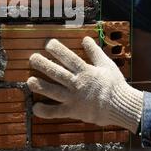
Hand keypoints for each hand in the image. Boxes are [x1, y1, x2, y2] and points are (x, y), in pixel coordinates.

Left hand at [26, 37, 142, 132]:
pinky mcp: (73, 111)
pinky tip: (35, 107)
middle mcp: (77, 84)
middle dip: (43, 65)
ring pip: (54, 91)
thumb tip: (86, 38)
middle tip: (32, 58)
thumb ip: (95, 52)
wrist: (121, 106)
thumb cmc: (115, 85)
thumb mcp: (107, 65)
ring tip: (29, 80)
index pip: (69, 58)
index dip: (58, 50)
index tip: (48, 44)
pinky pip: (57, 112)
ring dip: (41, 86)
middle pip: (57, 73)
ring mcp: (74, 98)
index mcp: (86, 72)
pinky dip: (46, 111)